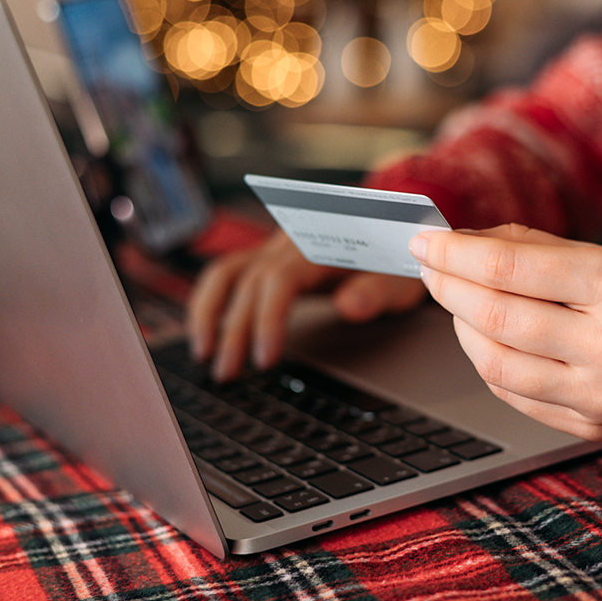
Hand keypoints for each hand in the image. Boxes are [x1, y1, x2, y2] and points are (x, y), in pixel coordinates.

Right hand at [186, 229, 427, 380]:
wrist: (391, 226)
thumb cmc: (395, 255)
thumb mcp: (399, 276)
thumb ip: (377, 291)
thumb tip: (351, 306)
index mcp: (320, 242)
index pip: (279, 279)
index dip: (267, 318)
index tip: (264, 358)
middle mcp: (289, 240)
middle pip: (248, 282)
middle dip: (233, 329)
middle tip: (227, 374)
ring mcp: (274, 246)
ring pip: (226, 272)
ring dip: (208, 312)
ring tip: (201, 354)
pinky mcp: (267, 257)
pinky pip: (228, 273)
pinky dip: (211, 300)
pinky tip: (203, 331)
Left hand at [408, 224, 601, 443]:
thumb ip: (542, 250)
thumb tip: (471, 242)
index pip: (510, 267)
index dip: (455, 253)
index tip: (426, 240)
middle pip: (495, 316)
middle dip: (447, 287)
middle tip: (429, 267)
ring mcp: (601, 395)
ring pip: (496, 364)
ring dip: (461, 328)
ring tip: (456, 302)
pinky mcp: (592, 428)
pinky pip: (516, 398)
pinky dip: (489, 365)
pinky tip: (486, 341)